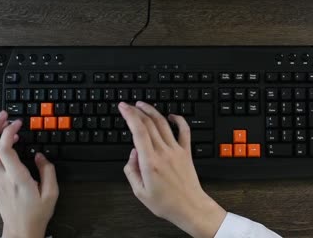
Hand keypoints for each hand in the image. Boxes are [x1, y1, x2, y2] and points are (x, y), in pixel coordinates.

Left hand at [0, 111, 58, 237]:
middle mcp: (1, 177)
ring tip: (2, 123)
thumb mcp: (51, 193)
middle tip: (3, 115)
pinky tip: (5, 140)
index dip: (9, 132)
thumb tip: (40, 156)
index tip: (18, 123)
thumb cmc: (36, 214)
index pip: (4, 150)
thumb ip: (47, 171)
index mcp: (16, 179)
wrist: (21, 230)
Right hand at [119, 101, 226, 237]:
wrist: (190, 207)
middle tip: (128, 105)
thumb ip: (131, 171)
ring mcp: (176, 150)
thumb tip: (132, 153)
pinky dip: (178, 120)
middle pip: (149, 123)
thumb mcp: (139, 192)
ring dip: (152, 111)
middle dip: (136, 110)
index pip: (138, 131)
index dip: (129, 116)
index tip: (123, 108)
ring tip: (142, 105)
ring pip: (163, 124)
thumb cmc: (165, 203)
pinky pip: (184, 131)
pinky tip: (171, 115)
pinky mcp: (186, 152)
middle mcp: (163, 152)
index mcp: (150, 162)